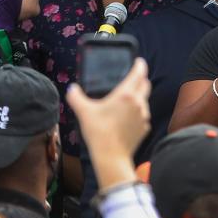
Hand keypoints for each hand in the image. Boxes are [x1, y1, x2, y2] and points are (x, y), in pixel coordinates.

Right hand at [67, 59, 150, 188]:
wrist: (111, 156)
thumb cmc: (98, 132)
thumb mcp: (83, 111)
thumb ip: (76, 97)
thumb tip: (72, 89)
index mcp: (126, 94)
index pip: (139, 73)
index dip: (139, 64)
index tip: (138, 61)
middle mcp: (139, 103)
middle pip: (145, 84)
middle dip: (141, 78)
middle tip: (133, 76)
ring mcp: (144, 116)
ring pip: (145, 100)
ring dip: (138, 96)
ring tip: (126, 98)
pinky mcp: (145, 127)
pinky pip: (143, 115)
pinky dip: (137, 112)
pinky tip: (126, 117)